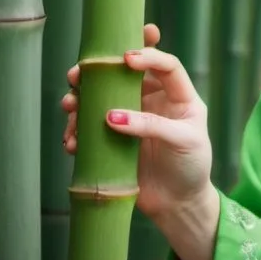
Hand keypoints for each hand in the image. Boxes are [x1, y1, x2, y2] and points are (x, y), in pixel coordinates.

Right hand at [62, 23, 213, 222]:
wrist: (178, 204)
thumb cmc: (191, 167)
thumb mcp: (182, 142)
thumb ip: (151, 125)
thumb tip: (111, 116)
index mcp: (179, 96)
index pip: (166, 65)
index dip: (148, 55)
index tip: (126, 58)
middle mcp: (153, 101)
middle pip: (124, 75)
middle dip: (99, 71)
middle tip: (76, 75)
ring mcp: (131, 118)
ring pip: (102, 98)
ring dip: (81, 100)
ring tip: (69, 107)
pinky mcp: (114, 139)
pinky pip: (91, 128)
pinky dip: (77, 130)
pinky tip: (71, 142)